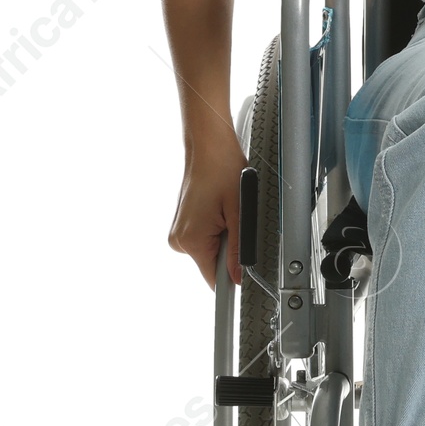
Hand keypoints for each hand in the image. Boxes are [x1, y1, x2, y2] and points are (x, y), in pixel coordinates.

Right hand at [168, 134, 247, 288]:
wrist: (208, 146)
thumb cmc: (222, 169)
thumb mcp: (239, 211)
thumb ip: (239, 248)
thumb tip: (240, 276)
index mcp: (191, 240)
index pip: (213, 279)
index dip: (233, 278)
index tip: (245, 274)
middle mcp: (179, 240)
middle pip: (213, 265)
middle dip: (230, 250)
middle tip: (236, 220)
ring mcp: (179, 233)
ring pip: (211, 251)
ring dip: (224, 238)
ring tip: (226, 209)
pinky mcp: (183, 225)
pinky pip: (205, 239)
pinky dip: (217, 230)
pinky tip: (219, 209)